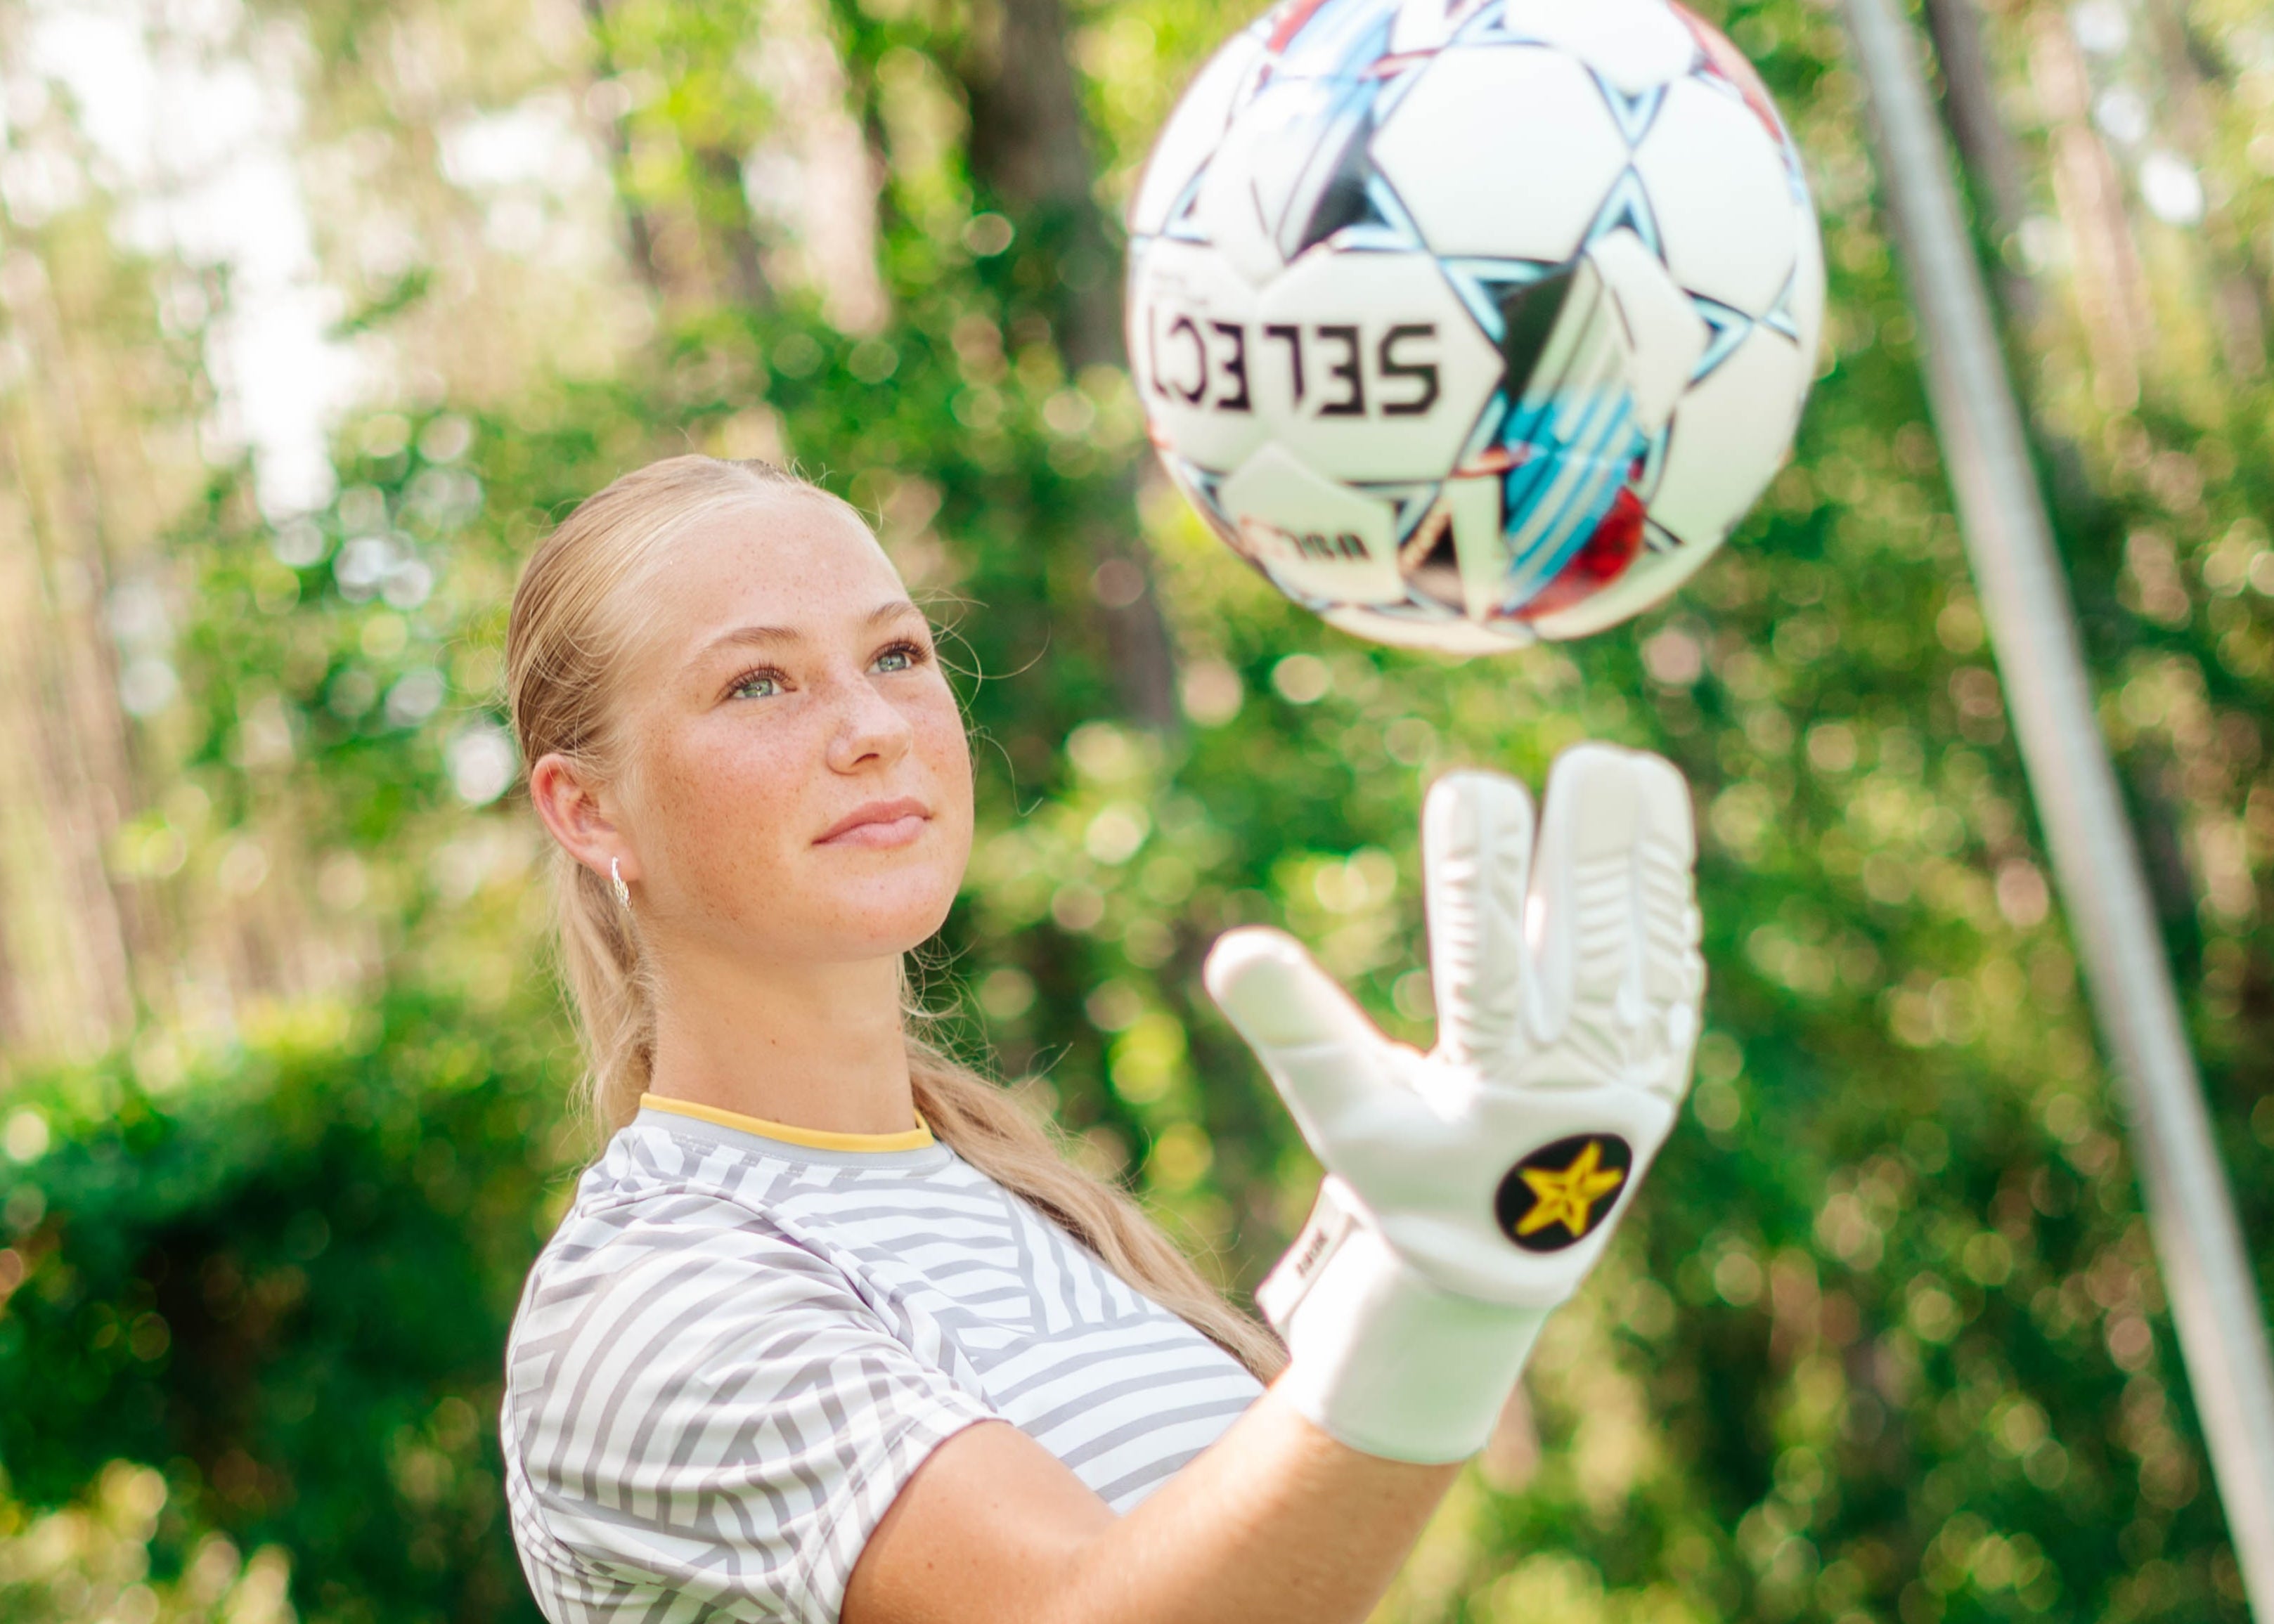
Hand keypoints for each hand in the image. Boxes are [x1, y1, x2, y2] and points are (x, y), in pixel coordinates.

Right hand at [1205, 744, 1703, 1459]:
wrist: (1500, 1263)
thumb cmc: (1406, 1178)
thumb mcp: (1341, 1116)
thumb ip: (1293, 1029)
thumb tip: (1232, 949)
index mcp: (1491, 1095)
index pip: (1486, 970)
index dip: (1480, 878)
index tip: (1469, 786)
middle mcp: (1575, 1081)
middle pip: (1588, 951)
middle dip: (1591, 854)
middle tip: (1588, 762)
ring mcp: (1631, 1072)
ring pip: (1642, 951)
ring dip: (1645, 859)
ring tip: (1634, 767)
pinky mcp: (1661, 1063)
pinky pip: (1673, 969)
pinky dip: (1667, 894)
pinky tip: (1661, 823)